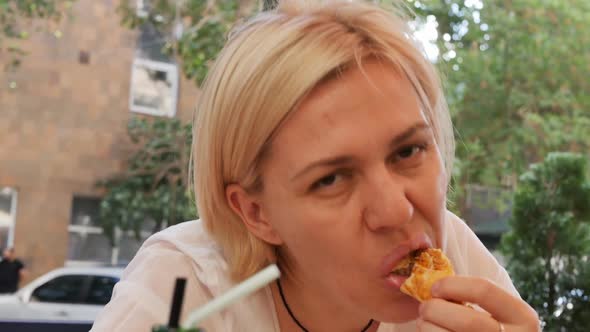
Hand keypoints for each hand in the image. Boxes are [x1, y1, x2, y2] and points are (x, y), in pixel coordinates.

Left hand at [416, 276, 539, 331]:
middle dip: (435, 310)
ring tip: (424, 322)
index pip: (484, 290)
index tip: (434, 288)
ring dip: (427, 327)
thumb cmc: (489, 326)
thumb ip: (475, 296)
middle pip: (467, 321)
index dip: (452, 285)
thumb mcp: (496, 310)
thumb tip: (432, 282)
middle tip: (424, 307)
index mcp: (522, 316)